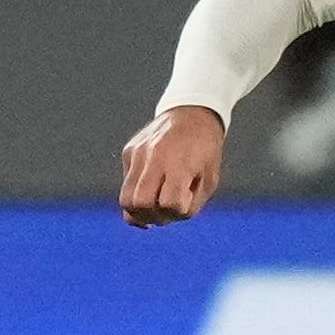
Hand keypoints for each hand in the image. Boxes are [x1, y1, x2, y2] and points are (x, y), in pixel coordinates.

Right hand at [119, 105, 226, 227]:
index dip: (177, 212)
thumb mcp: (209, 179)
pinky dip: (137, 193)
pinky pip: (126, 183)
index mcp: (180, 165)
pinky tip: (152, 189)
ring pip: (125, 198)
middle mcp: (155, 158)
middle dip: (152, 216)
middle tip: (164, 212)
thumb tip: (163, 220)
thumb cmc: (206, 151)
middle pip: (139, 205)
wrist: (193, 114)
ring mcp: (138, 154)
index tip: (184, 204)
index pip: (169, 204)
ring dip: (139, 211)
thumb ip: (190, 205)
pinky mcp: (129, 151)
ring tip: (154, 208)